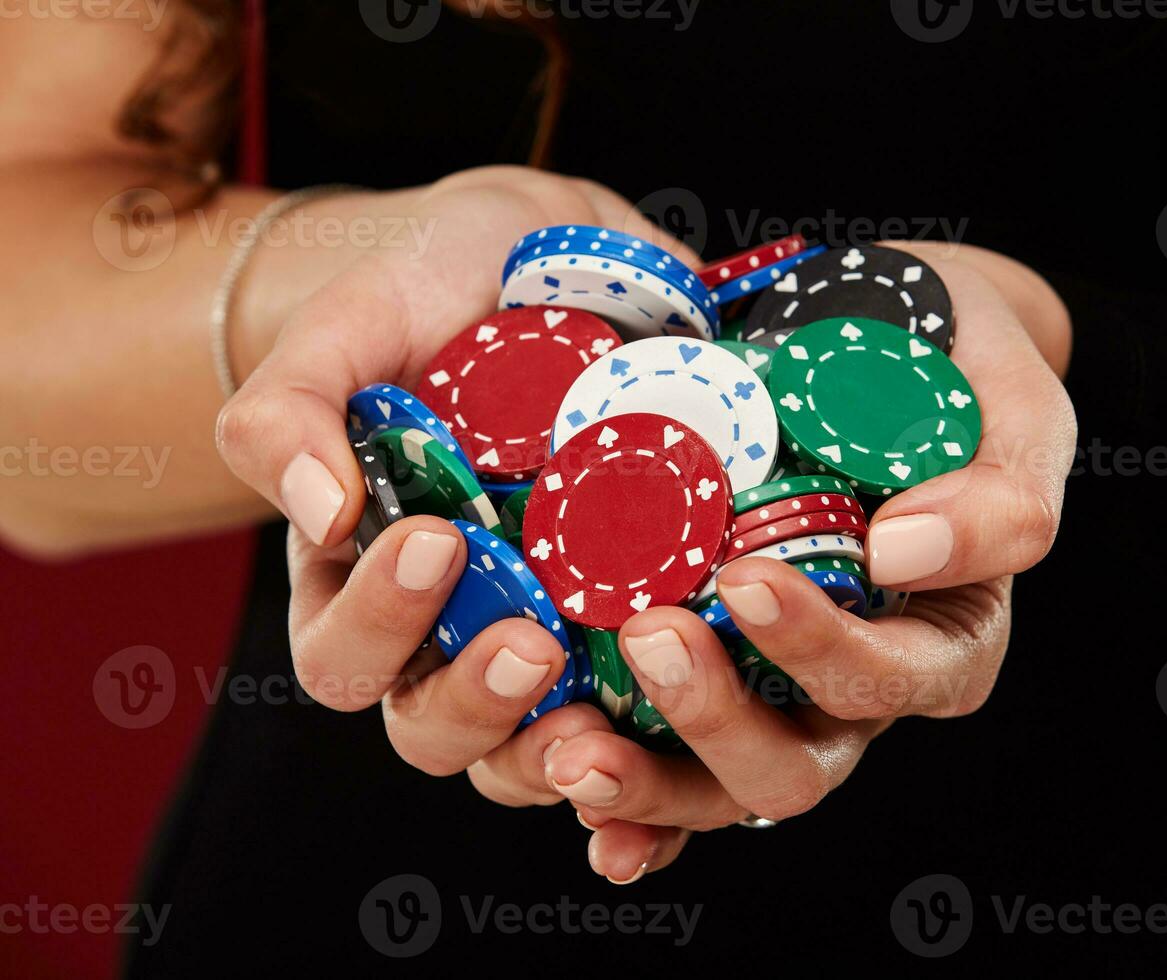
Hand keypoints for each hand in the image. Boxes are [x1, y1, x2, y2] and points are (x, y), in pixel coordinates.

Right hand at [216, 167, 711, 878]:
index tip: (439, 539)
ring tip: (621, 706)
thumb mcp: (344, 327)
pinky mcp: (635, 612)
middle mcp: (450, 628)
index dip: (382, 623)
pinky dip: (667, 720)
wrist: (535, 258)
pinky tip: (701, 695)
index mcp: (362, 582)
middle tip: (535, 643)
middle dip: (481, 702)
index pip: (345, 657)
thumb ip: (290, 410)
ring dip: (573, 749)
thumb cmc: (422, 294)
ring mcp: (550, 627)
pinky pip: (645, 701)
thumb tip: (321, 513)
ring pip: (541, 746)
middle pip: (439, 730)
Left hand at [540, 242, 1076, 880]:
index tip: (750, 578)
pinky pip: (662, 768)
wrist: (863, 336)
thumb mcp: (1010, 404)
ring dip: (644, 780)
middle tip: (652, 635)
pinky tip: (563, 785)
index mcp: (942, 636)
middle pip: (797, 765)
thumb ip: (998, 490)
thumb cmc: (948, 366)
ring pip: (716, 787)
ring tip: (571, 745)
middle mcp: (854, 688)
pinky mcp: (703, 679)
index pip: (894, 679)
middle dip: (718, 719)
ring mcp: (774, 695)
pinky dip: (620, 805)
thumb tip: (901, 555)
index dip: (822, 649)